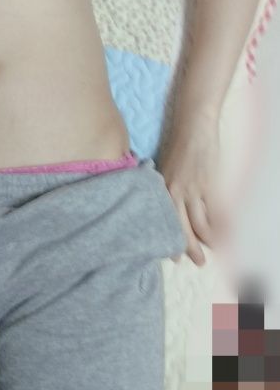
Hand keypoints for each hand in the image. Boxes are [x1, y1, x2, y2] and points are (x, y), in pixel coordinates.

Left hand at [158, 110, 228, 266]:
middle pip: (182, 229)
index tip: (174, 259)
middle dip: (190, 249)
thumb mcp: (164, 169)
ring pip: (201, 225)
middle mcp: (173, 193)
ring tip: (218, 247)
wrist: (192, 126)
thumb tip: (168, 207)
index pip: (164, 223)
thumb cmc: (178, 147)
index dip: (170, 242)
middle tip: (199, 262)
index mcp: (160, 190)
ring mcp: (191, 190)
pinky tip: (228, 232)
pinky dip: (224, 225)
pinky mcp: (208, 184)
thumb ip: (165, 189)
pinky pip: (217, 212)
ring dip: (211, 240)